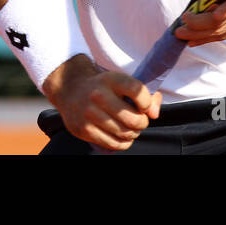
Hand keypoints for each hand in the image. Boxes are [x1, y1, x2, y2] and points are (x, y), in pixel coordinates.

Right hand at [42, 54, 161, 150]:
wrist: (70, 89)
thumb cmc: (103, 87)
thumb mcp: (121, 81)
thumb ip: (145, 94)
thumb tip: (154, 114)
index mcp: (111, 79)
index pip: (138, 92)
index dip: (148, 103)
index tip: (145, 106)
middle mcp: (98, 95)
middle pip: (134, 120)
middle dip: (142, 123)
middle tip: (139, 120)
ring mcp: (89, 114)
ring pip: (124, 134)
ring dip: (133, 134)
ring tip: (130, 128)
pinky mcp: (83, 129)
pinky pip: (112, 144)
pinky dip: (122, 143)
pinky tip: (120, 135)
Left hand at [173, 0, 225, 46]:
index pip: (225, 5)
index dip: (207, 14)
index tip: (186, 15)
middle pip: (220, 22)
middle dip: (196, 28)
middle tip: (178, 29)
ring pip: (221, 32)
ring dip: (199, 36)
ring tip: (182, 34)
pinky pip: (225, 36)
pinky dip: (208, 38)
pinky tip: (194, 40)